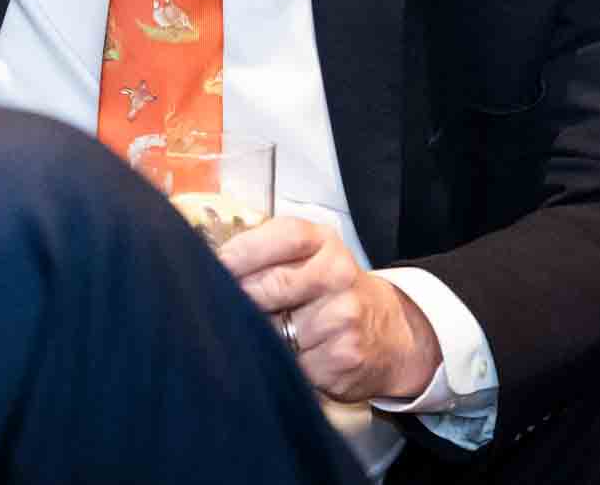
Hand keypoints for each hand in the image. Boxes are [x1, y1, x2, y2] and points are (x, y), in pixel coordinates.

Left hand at [218, 215, 441, 402]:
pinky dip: (283, 363)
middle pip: (270, 285)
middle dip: (243, 300)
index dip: (240, 253)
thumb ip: (265, 254)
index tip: (215, 269)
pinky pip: (292, 363)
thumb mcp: (309, 256)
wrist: (388, 331)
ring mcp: (344, 317)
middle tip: (230, 308)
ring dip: (262, 335)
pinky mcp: (343, 357)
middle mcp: (338, 274)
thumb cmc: (331, 290)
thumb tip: (211, 268)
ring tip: (272, 331)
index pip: (279, 237)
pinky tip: (293, 354)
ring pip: (275, 329)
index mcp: (323, 242)